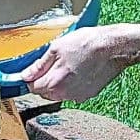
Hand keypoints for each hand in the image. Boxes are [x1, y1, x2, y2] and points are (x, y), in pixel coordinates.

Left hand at [8, 27, 128, 102]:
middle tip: (53, 62)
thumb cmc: (87, 43)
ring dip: (58, 82)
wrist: (114, 47)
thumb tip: (26, 75)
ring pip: (59, 93)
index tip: (33, 70)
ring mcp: (78, 96)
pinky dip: (72, 83)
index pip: (32, 88)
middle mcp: (65, 94)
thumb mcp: (56, 48)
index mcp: (54, 84)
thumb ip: (39, 65)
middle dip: (45, 80)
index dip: (31, 77)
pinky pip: (73, 92)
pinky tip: (79, 69)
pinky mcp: (89, 94)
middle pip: (45, 92)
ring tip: (68, 64)